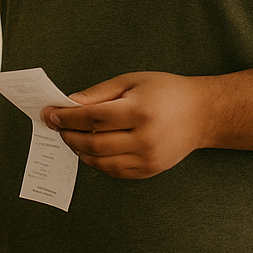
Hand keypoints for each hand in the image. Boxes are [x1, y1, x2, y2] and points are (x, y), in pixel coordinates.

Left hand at [43, 72, 204, 179]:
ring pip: (100, 161)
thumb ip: (99, 94)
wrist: (202, 114)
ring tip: (71, 137)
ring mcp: (147, 158)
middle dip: (68, 135)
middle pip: (93, 143)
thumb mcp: (132, 81)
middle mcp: (144, 138)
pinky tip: (90, 149)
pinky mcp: (149, 170)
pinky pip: (113, 171)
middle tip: (56, 126)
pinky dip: (96, 161)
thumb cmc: (167, 92)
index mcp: (139, 111)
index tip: (50, 114)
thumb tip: (69, 104)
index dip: (67, 118)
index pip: (93, 118)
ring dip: (79, 150)